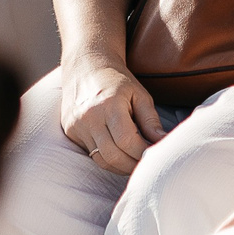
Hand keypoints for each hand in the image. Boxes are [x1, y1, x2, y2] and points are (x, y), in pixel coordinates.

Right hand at [61, 59, 164, 174]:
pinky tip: (120, 155)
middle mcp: (89, 118)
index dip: (143, 153)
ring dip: (120, 167)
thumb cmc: (118, 81)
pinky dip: (107, 159)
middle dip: (133, 165)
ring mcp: (76, 126)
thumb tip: (163, 142)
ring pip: (100, 159)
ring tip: (135, 162)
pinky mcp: (70, 132)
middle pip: (113, 156)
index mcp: (109, 105)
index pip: (128, 141)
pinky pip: (91, 154)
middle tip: (147, 165)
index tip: (155, 156)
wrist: (86, 68)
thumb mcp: (140, 95)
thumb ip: (151, 121)